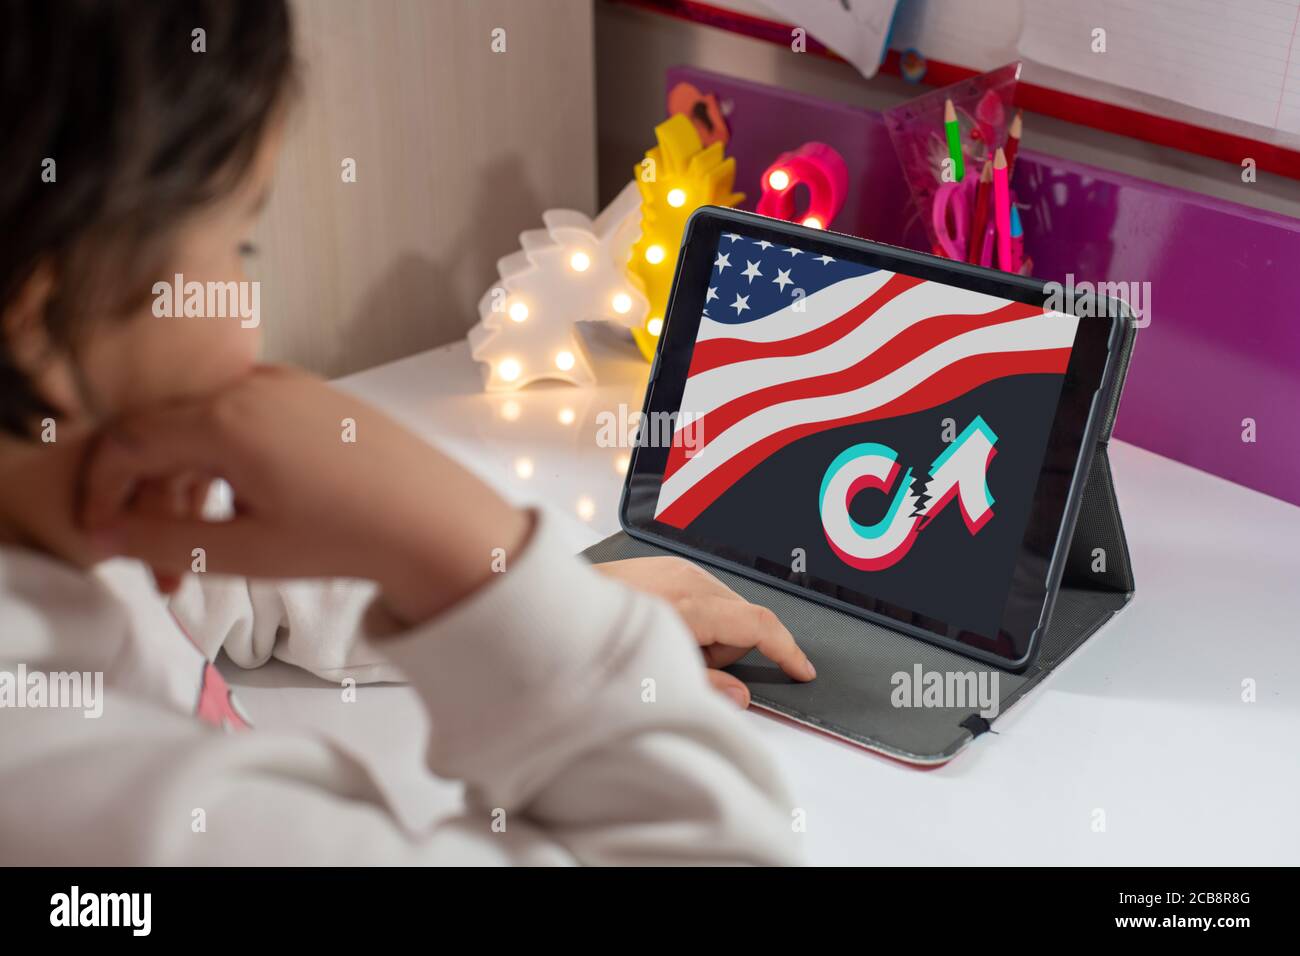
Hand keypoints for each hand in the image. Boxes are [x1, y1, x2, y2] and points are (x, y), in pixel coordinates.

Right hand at [79, 365, 528, 623]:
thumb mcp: (243, 551)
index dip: (100, 490)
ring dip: (187, 484)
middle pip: (162, 430)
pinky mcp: (312, 393)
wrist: (434, 517)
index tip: (98, 535)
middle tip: (152, 562)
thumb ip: (161, 540)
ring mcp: (285, 382)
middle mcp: (251, 385)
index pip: (126, 442)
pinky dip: (224, 460)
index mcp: (224, 419)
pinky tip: (240, 511)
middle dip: (145, 497)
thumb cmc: (346, 534)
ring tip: (201, 551)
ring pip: (203, 425)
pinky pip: (243, 416)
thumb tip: (104, 534)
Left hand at [595, 556, 814, 707]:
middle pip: (742, 619)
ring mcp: (676, 567)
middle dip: (730, 648)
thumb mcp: (656, 678)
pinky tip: (667, 630)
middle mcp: (688, 578)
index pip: (759, 624)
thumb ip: (706, 686)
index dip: (787, 650)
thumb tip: (741, 696)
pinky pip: (702, 595)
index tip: (804, 671)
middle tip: (692, 667)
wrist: (554, 606)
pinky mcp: (666, 565)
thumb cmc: (599, 644)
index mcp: (691, 606)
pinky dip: (696, 618)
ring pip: (723, 607)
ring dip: (711, 633)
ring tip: (671, 647)